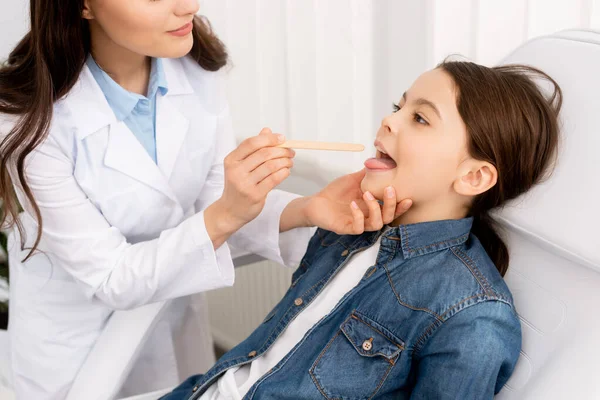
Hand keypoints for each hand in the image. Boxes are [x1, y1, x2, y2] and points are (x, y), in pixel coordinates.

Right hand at [205, 128, 294, 247]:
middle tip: (290, 151)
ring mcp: (245, 184)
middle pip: (264, 154)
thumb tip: (267, 130)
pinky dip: (284, 173)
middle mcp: (236, 171)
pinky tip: (286, 171)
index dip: (269, 138)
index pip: (251, 143)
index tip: (282, 138)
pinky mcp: (254, 195)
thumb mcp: (240, 165)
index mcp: (231, 160)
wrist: (231, 210)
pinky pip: (274, 180)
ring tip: (290, 161)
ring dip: (285, 162)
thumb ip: (253, 149)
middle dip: (281, 150)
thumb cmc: (237, 185)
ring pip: (271, 166)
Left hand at [301, 169, 411, 234]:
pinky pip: (358, 227)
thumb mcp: (355, 179)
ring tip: (367, 194)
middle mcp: (368, 217)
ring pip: (376, 225)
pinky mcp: (346, 228)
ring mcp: (358, 223)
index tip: (408, 197)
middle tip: (388, 189)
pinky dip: (358, 215)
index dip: (402, 206)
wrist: (316, 202)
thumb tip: (381, 160)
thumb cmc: (336, 193)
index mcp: (373, 207)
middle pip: (388, 218)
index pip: (392, 210)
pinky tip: (353, 204)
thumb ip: (369, 173)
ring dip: (375, 209)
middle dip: (391, 205)